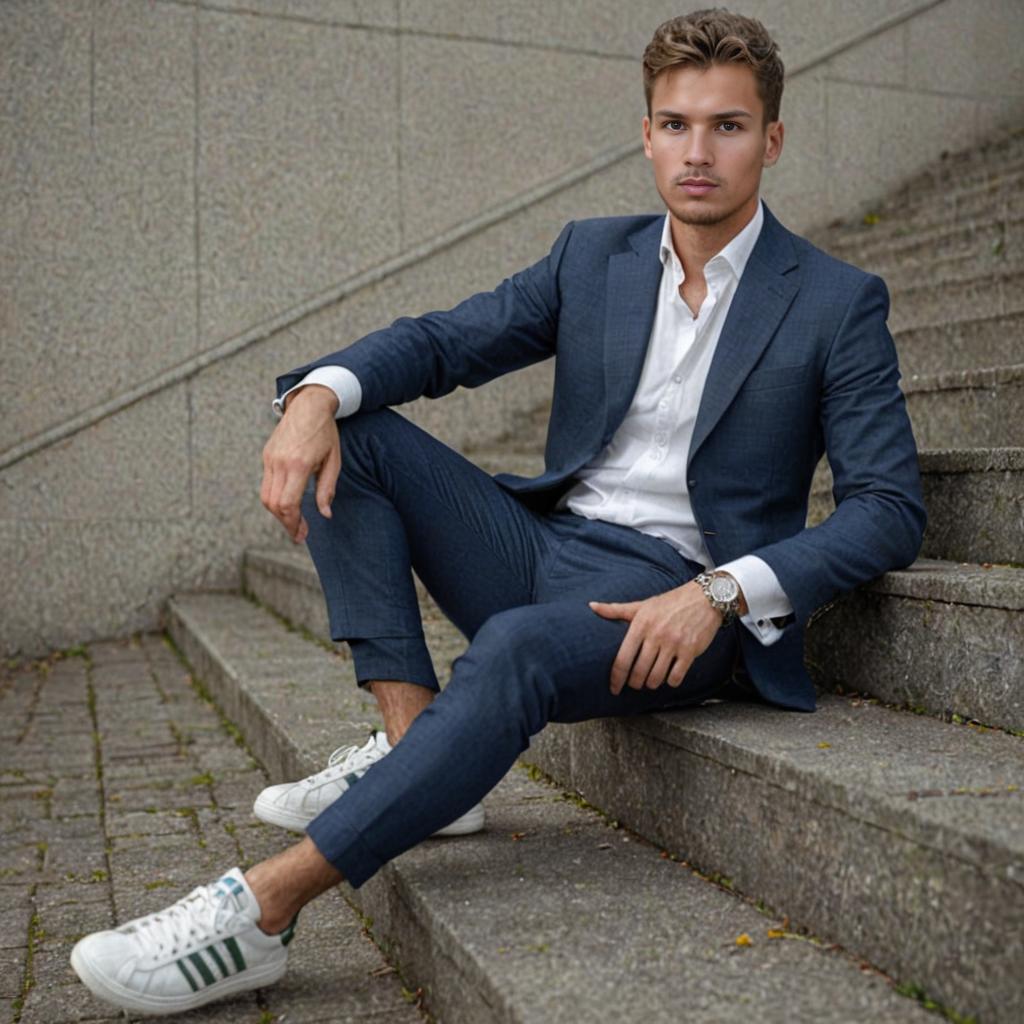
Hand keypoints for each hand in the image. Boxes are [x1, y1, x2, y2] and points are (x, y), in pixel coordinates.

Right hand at [260, 385, 340, 542]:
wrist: (309, 404)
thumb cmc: (325, 432)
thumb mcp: (333, 461)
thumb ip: (327, 489)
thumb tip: (325, 514)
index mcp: (298, 464)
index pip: (288, 504)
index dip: (293, 523)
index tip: (302, 535)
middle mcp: (279, 463)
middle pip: (273, 504)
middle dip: (285, 523)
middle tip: (299, 533)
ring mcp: (270, 458)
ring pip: (266, 496)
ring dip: (278, 513)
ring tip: (294, 521)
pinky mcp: (266, 456)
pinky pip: (266, 484)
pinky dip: (275, 498)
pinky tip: (288, 503)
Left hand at [589, 581, 723, 694]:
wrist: (705, 598)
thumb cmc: (670, 602)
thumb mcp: (642, 605)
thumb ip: (616, 610)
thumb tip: (591, 606)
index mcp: (641, 624)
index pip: (623, 658)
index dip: (616, 678)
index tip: (614, 688)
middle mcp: (656, 635)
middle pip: (639, 672)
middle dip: (635, 683)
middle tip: (635, 684)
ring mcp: (674, 644)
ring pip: (656, 677)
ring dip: (652, 684)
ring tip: (651, 681)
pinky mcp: (690, 651)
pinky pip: (676, 677)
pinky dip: (671, 682)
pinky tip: (670, 676)